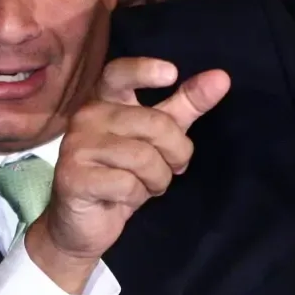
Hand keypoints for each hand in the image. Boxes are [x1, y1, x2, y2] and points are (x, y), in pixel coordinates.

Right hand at [25, 57, 230, 292]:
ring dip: (157, 179)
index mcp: (105, 101)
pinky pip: (127, 184)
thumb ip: (186, 106)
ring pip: (143, 157)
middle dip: (176, 152)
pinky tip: (123, 199)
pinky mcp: (73, 177)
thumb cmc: (122, 176)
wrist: (83, 225)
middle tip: (173, 168)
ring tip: (146, 185)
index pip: (119, 73)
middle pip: (153, 123)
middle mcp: (86, 116)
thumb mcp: (159, 139)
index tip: (172, 73)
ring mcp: (76, 145)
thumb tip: (221, 77)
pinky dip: (137, 196)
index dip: (144, 69)